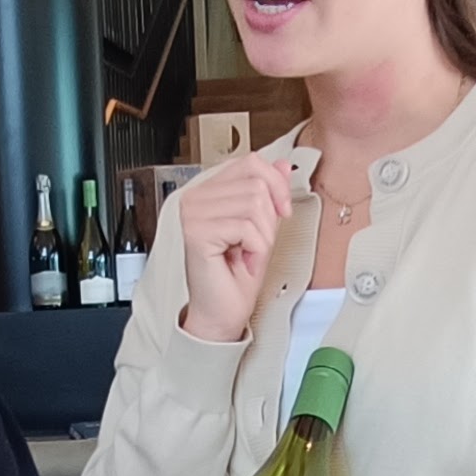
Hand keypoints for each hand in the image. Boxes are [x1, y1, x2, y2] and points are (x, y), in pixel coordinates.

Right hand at [179, 154, 292, 342]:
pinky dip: (255, 249)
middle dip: (269, 218)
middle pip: (256, 183)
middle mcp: (196, 198)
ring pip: (254, 204)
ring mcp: (193, 213)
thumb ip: (269, 194)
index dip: (276, 184)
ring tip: (248, 254)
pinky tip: (243, 261)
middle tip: (257, 244)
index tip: (282, 211)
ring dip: (262, 236)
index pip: (250, 162)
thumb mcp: (262, 227)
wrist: (222, 313)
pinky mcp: (196, 232)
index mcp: (208, 191)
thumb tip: (282, 165)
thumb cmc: (236, 276)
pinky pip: (246, 226)